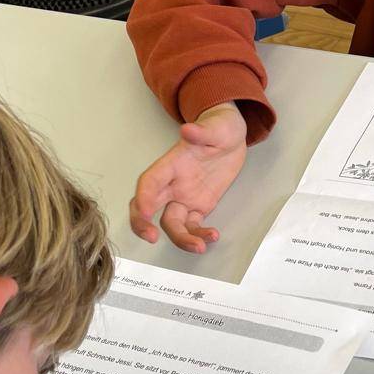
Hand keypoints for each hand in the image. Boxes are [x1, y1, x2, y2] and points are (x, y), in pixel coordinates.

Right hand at [129, 104, 246, 252]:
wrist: (230, 136)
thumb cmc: (219, 128)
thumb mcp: (216, 127)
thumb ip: (202, 131)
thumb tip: (188, 130)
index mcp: (172, 164)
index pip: (150, 182)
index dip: (143, 197)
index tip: (144, 212)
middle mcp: (173, 184)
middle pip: (148, 206)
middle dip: (143, 223)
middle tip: (151, 238)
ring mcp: (184, 197)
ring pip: (172, 223)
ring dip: (181, 238)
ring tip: (200, 246)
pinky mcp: (199, 206)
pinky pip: (193, 226)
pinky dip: (199, 235)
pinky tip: (213, 236)